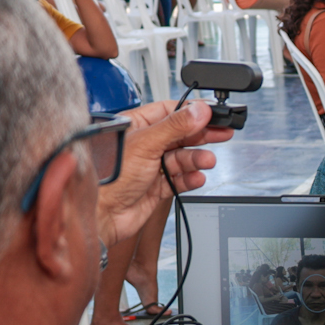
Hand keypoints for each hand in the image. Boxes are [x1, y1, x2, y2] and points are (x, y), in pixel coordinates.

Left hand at [96, 99, 229, 245]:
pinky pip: (179, 180)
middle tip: (223, 134)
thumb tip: (199, 111)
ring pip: (182, 158)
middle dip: (201, 135)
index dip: (192, 112)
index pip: (170, 111)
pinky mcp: (156, 187)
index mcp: (136, 125)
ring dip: (196, 159)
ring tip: (207, 161)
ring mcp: (150, 166)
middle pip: (180, 135)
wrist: (101, 214)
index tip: (212, 113)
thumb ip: (175, 126)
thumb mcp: (146, 143)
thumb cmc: (109, 176)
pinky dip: (190, 178)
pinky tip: (196, 177)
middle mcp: (144, 144)